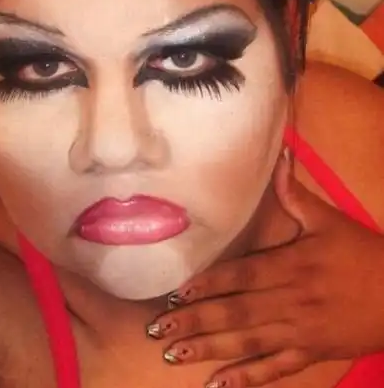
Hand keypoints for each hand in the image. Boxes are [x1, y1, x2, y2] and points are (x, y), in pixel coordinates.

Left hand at [146, 157, 383, 386]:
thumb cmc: (361, 253)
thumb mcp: (329, 220)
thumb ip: (296, 193)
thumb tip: (279, 154)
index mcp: (292, 266)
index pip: (241, 276)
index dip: (208, 285)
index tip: (176, 293)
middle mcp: (289, 301)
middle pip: (236, 312)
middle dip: (196, 321)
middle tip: (158, 329)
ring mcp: (299, 332)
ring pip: (248, 343)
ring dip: (210, 350)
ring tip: (174, 354)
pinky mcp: (310, 354)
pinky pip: (275, 369)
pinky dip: (247, 378)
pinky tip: (218, 384)